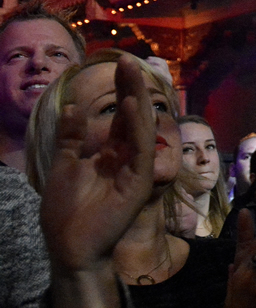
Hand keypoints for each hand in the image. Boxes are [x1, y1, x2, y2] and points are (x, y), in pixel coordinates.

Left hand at [41, 55, 155, 273]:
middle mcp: (127, 157)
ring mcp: (136, 169)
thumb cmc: (65, 212)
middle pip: (133, 116)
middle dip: (131, 88)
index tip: (119, 64)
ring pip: (141, 128)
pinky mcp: (139, 182)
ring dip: (137, 100)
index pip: (120, 116)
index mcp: (111, 153)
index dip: (120, 90)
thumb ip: (71, 138)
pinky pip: (141, 150)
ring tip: (131, 74)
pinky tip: (132, 107)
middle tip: (128, 60)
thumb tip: (74, 107)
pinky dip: (138, 128)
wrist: (68, 247)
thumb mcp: (63, 166)